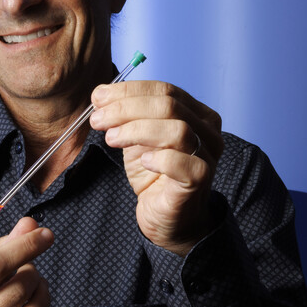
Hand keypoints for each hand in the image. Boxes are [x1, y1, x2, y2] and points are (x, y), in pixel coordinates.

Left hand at [89, 80, 223, 255]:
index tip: (99, 97)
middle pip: (169, 106)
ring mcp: (208, 155)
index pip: (165, 90)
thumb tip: (101, 95)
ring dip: (137, 130)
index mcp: (196, 114)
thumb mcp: (137, 138)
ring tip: (111, 139)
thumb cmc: (153, 174)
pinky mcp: (200, 180)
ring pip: (177, 130)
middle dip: (126, 109)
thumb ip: (126, 115)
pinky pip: (182, 162)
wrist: (166, 216)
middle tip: (98, 119)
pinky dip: (159, 158)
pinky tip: (143, 161)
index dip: (129, 91)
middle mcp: (208, 131)